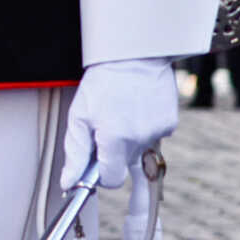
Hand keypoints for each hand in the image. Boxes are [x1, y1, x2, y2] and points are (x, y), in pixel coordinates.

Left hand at [63, 57, 178, 190]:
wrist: (133, 56)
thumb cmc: (101, 84)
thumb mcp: (79, 115)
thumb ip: (75, 153)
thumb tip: (69, 183)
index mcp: (114, 138)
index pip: (111, 180)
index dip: (100, 175)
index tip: (95, 162)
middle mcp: (139, 139)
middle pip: (125, 165)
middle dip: (113, 154)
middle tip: (104, 128)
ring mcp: (158, 132)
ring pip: (139, 150)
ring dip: (128, 139)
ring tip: (120, 111)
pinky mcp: (170, 124)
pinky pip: (153, 136)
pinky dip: (143, 127)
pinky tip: (136, 107)